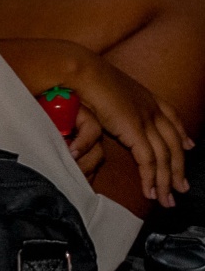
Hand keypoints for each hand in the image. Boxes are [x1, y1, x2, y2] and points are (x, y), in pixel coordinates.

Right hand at [73, 55, 192, 206]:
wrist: (81, 70)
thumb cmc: (85, 76)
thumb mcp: (106, 89)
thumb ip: (114, 102)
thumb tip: (108, 107)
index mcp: (146, 97)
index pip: (173, 118)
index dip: (182, 134)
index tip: (189, 147)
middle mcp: (151, 109)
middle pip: (174, 143)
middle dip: (179, 168)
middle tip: (181, 187)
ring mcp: (145, 119)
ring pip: (165, 156)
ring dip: (167, 181)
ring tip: (167, 200)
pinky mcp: (134, 130)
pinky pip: (149, 160)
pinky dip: (151, 178)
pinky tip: (150, 191)